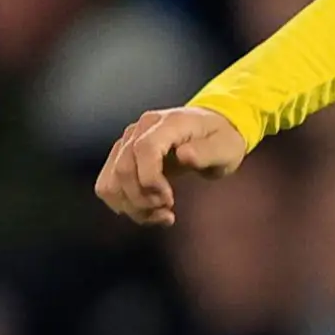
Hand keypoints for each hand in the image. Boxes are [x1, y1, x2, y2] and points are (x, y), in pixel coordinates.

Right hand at [94, 105, 247, 225]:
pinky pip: (108, 185)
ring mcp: (127, 141)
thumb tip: (184, 155)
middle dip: (143, 199)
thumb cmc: (221, 139)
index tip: (169, 199)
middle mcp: (140, 128)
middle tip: (167, 208)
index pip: (144, 149)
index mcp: (168, 123)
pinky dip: (124, 204)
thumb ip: (206, 152)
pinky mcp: (122, 155)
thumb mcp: (226, 147)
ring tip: (159, 212)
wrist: (212, 129)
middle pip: (123, 169)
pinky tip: (148, 210)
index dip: (151, 179)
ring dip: (132, 206)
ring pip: (111, 182)